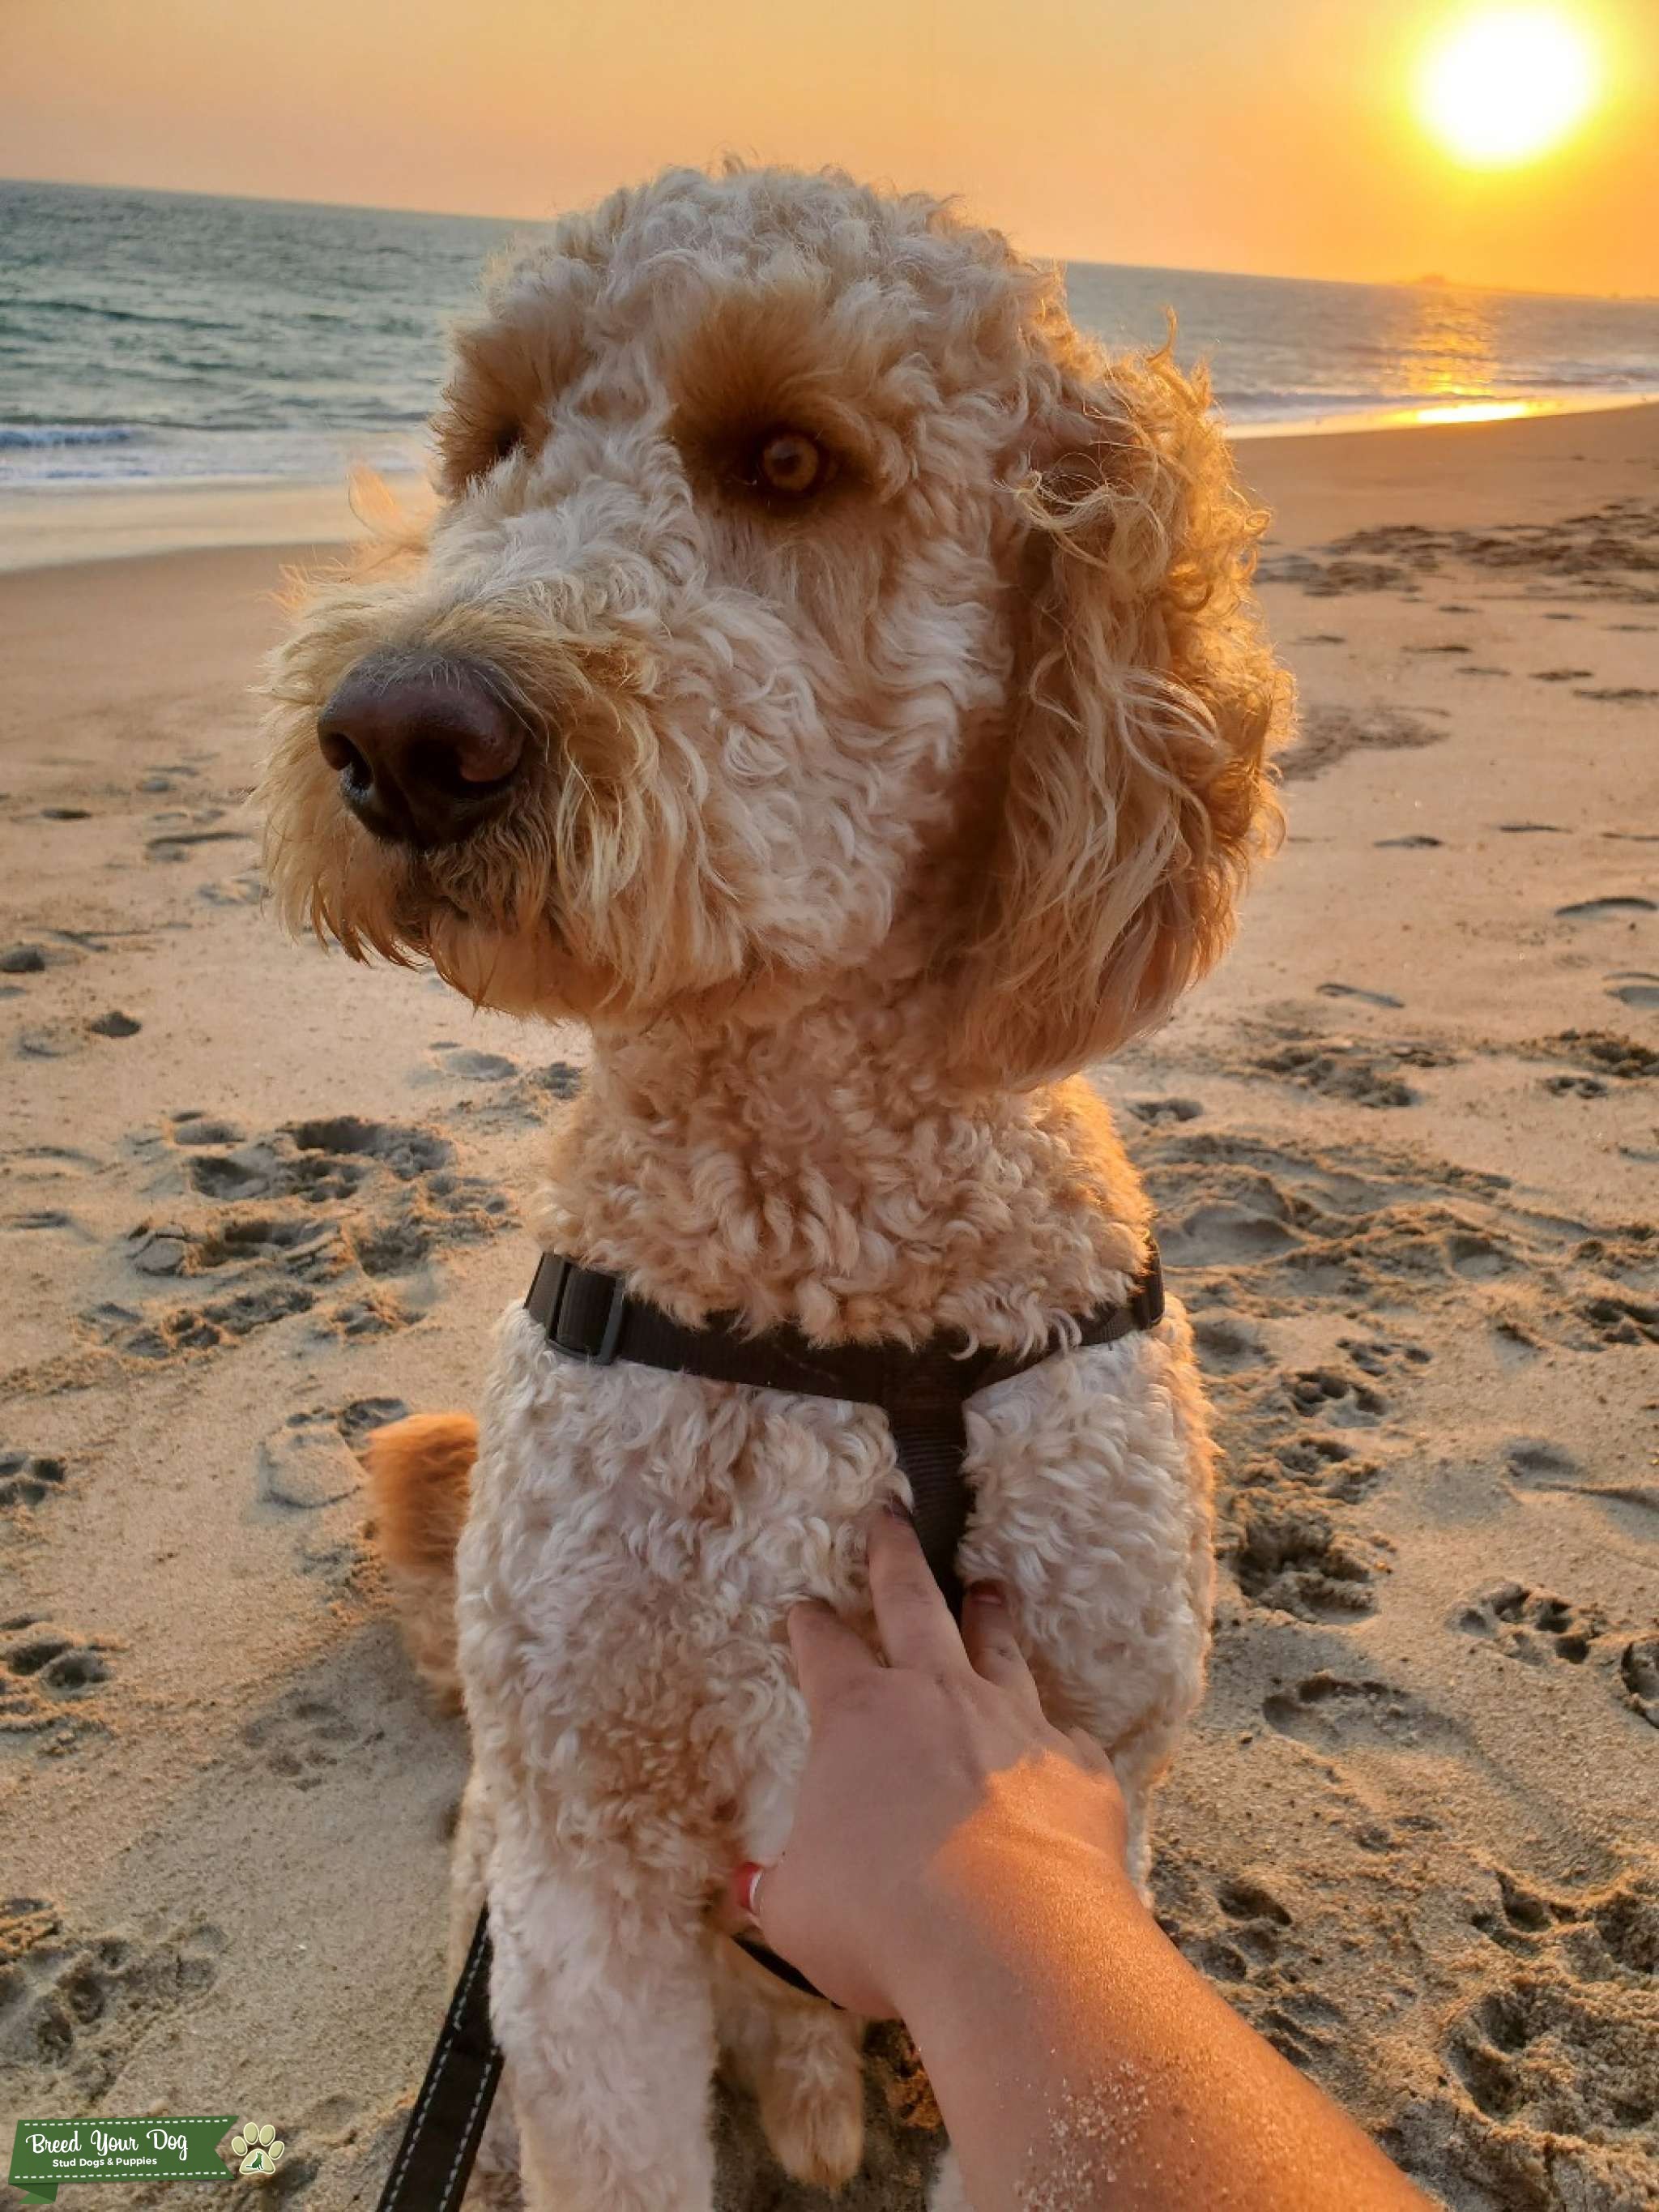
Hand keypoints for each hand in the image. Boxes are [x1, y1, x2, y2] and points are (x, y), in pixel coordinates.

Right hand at [730, 1507, 1134, 2016]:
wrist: (1008, 1939)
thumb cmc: (881, 1920)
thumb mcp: (798, 1912)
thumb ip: (776, 1889)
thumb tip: (751, 1887)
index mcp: (858, 1717)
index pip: (823, 1651)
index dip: (810, 1627)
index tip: (804, 1606)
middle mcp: (937, 1697)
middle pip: (912, 1603)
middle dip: (895, 1555)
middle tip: (892, 1513)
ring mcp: (1015, 1723)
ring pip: (999, 1648)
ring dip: (990, 1615)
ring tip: (990, 1586)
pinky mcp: (1077, 1767)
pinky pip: (1066, 1739)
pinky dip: (1056, 1738)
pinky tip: (1061, 1742)